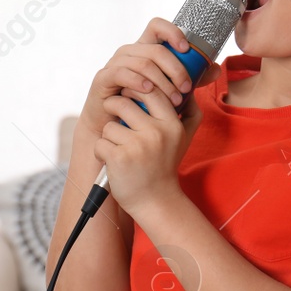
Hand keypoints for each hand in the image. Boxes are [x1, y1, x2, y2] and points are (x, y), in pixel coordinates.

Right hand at [79, 18, 208, 147]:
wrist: (115, 128)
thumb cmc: (143, 108)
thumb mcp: (171, 92)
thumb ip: (191, 79)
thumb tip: (216, 68)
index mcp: (146, 50)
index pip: (157, 26)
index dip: (172, 32)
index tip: (186, 48)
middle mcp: (130, 52)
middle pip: (156, 49)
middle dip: (176, 69)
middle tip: (187, 89)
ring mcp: (115, 63)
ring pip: (143, 62)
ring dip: (162, 82)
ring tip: (174, 100)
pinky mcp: (103, 78)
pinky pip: (122, 72)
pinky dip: (138, 81)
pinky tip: (148, 91)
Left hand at [93, 60, 220, 215]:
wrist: (157, 201)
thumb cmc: (164, 165)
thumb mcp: (184, 138)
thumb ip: (189, 112)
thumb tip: (188, 89)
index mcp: (172, 124)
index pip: (151, 90)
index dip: (135, 88)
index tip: (128, 95)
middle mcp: (157, 133)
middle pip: (123, 103)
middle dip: (114, 108)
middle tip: (116, 119)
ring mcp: (138, 146)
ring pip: (110, 125)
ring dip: (109, 137)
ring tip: (120, 149)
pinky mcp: (120, 158)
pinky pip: (101, 142)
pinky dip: (101, 152)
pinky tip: (112, 162)